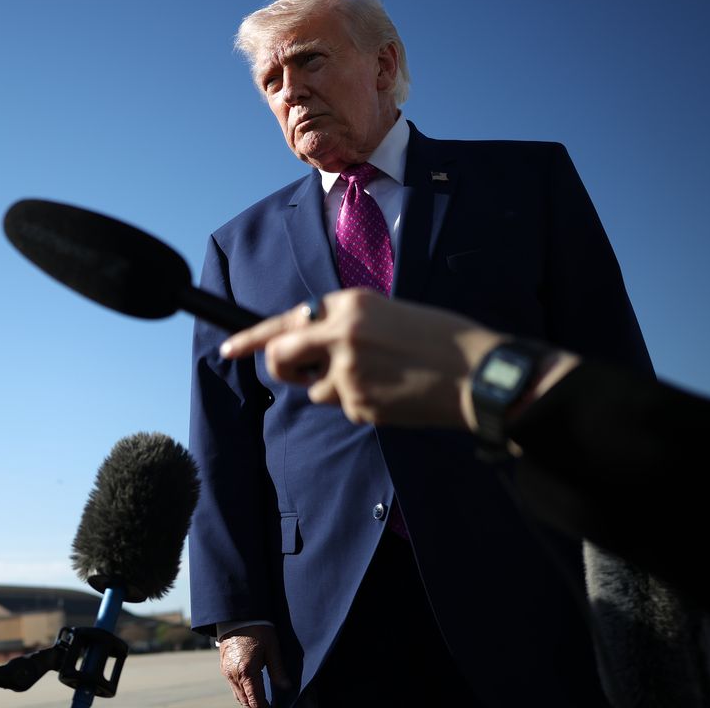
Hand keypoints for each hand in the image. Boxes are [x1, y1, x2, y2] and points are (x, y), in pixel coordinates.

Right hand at [218, 625, 287, 707]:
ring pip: (238, 695)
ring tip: (262, 699)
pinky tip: (252, 687)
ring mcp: (226, 672)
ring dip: (249, 700)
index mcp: (247, 672)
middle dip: (257, 706)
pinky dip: (243, 691)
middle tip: (269, 705)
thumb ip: (278, 670)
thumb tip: (286, 686)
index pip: (255, 701)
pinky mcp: (224, 667)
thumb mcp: (272, 648)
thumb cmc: (257, 629)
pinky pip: (233, 686)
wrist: (236, 615)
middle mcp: (234, 675)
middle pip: (245, 701)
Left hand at [220, 289, 500, 429]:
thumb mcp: (390, 313)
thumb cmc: (441, 341)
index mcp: (349, 303)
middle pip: (278, 355)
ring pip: (314, 388)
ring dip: (334, 388)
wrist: (480, 375)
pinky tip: (395, 394)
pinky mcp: (357, 402)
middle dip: (281, 367)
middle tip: (300, 372)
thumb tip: (309, 344)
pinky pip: (344, 406)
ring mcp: (345, 370)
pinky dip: (362, 404)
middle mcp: (340, 332)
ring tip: (380, 378)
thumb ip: (346, 325)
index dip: (251, 337)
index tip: (228, 348)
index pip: (286, 319)